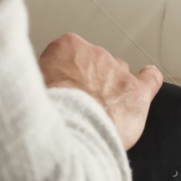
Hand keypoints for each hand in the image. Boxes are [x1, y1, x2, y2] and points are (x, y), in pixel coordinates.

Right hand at [38, 33, 163, 149]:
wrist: (70, 133)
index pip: (67, 54)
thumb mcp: (31, 87)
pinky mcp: (136, 92)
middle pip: (94, 63)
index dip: (64, 74)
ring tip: (100, 110)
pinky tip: (146, 79)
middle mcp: (95, 54)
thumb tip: (41, 88)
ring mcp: (118, 72)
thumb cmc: (49, 114)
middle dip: (87, 81)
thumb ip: (43, 79)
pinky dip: (148, 79)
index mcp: (67, 47)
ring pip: (117, 73)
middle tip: (78, 105)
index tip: (61, 87)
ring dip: (111, 88)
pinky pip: (150, 79)